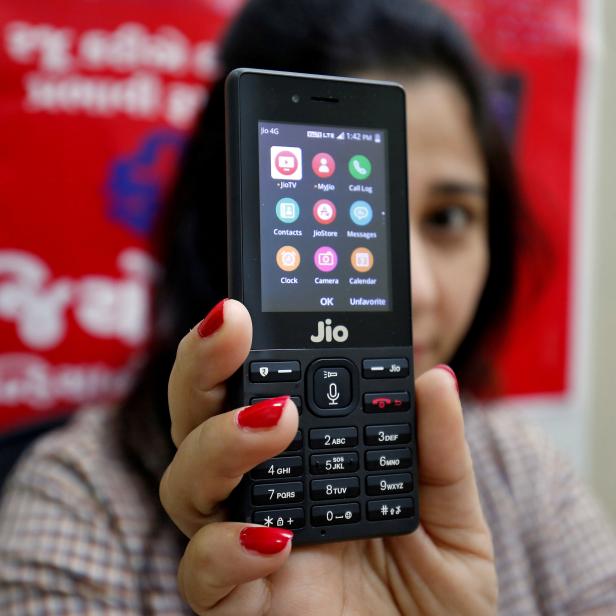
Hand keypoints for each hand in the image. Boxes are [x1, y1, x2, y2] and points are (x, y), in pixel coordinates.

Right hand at [160, 299, 497, 614]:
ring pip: (186, 480)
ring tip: (277, 421)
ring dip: (221, 440)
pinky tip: (273, 537)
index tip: (257, 304)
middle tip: (233, 324)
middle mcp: (262, 491)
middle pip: (200, 417)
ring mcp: (243, 542)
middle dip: (204, 364)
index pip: (256, 388)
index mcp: (304, 459)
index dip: (247, 345)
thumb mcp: (450, 519)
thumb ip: (438, 453)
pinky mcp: (236, 603)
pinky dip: (227, 545)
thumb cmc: (432, 601)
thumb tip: (434, 378)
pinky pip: (201, 570)